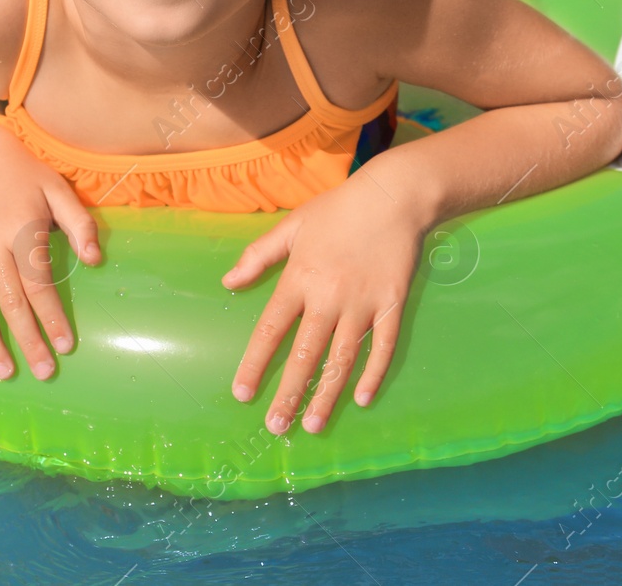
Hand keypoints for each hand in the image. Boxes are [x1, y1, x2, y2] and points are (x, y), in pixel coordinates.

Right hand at [0, 133, 101, 381]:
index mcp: (20, 231)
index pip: (38, 284)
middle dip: (27, 341)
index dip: (52, 317)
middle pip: (10, 303)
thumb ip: (80, 225)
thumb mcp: (60, 191)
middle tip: (44, 372)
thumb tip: (95, 262)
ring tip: (5, 372)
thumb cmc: (27, 177)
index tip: (65, 346)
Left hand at [222, 171, 428, 434]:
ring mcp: (363, 303)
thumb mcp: (292, 226)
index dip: (255, 364)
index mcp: (299, 278)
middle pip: (305, 354)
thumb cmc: (337, 209)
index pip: (271, 330)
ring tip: (314, 426)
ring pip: (341, 359)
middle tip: (276, 427)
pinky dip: (373, 374)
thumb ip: (259, 256)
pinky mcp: (392, 304)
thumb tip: (228, 282)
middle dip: (289, 394)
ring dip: (327, 394)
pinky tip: (362, 399)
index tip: (242, 394)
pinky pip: (382, 347)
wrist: (393, 195)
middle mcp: (328, 297)